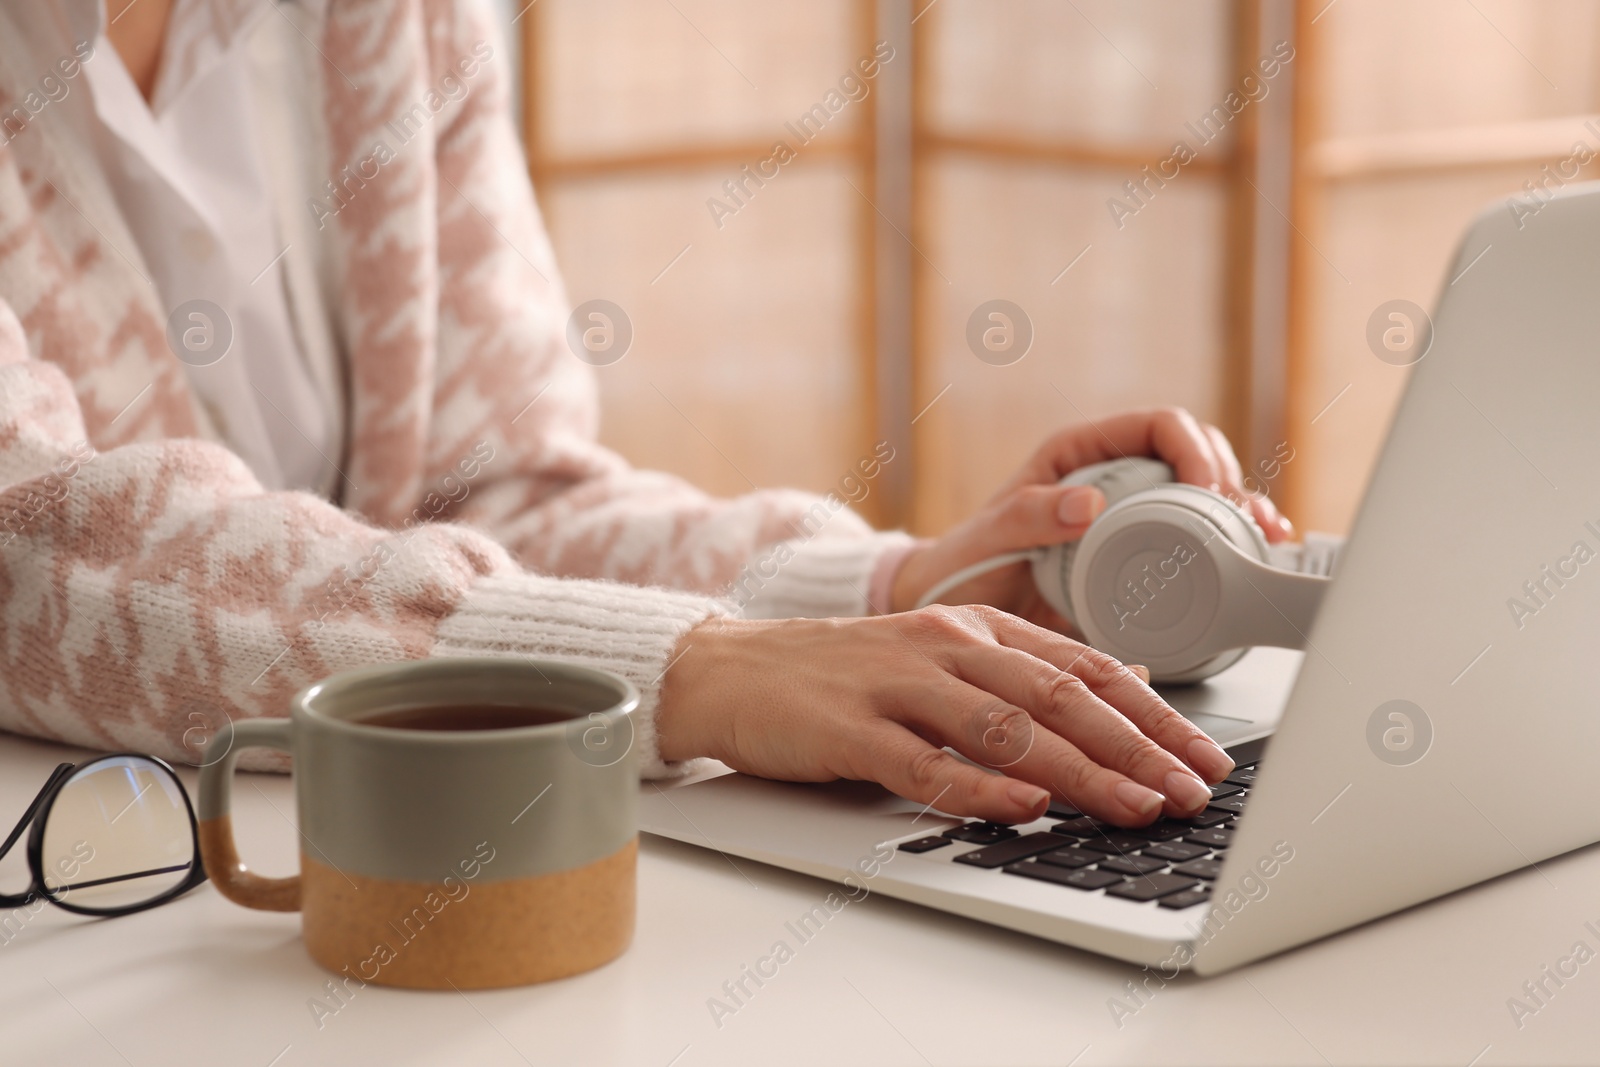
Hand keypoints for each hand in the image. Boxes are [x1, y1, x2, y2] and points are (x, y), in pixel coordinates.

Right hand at [655, 605, 1234, 826]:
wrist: (730, 669)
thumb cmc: (843, 674)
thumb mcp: (943, 655)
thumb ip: (1027, 669)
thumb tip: (1126, 679)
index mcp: (975, 629)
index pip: (1082, 669)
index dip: (1152, 714)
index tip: (1204, 757)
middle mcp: (946, 646)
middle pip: (1058, 696)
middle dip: (1135, 746)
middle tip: (1191, 789)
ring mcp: (897, 683)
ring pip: (1004, 727)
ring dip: (1078, 770)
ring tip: (1134, 805)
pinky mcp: (850, 728)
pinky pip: (924, 761)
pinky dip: (979, 786)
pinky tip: (1023, 806)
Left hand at [890, 408, 1293, 627]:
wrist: (958, 611)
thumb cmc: (969, 564)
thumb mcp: (993, 536)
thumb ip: (1030, 516)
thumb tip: (1089, 505)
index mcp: (1081, 454)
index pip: (1158, 424)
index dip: (1193, 447)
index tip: (1207, 488)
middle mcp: (1113, 478)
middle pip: (1195, 454)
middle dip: (1229, 480)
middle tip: (1241, 520)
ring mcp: (1132, 516)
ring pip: (1205, 495)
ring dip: (1240, 510)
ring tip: (1262, 536)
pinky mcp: (1142, 555)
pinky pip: (1196, 537)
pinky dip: (1228, 543)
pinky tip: (1251, 554)